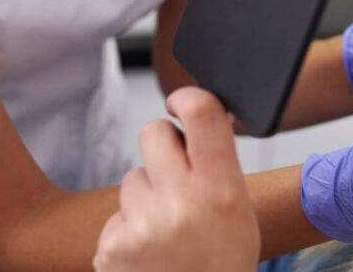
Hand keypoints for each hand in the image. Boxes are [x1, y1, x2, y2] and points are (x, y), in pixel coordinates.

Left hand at [93, 88, 258, 271]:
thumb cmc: (224, 260)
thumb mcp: (240, 208)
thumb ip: (220, 162)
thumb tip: (205, 113)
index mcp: (221, 187)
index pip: (201, 114)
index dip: (187, 97)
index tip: (180, 101)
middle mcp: (181, 201)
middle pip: (153, 132)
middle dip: (162, 145)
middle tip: (176, 172)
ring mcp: (143, 225)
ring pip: (133, 177)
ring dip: (146, 195)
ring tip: (166, 228)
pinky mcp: (112, 246)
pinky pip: (117, 214)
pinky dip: (130, 228)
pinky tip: (149, 252)